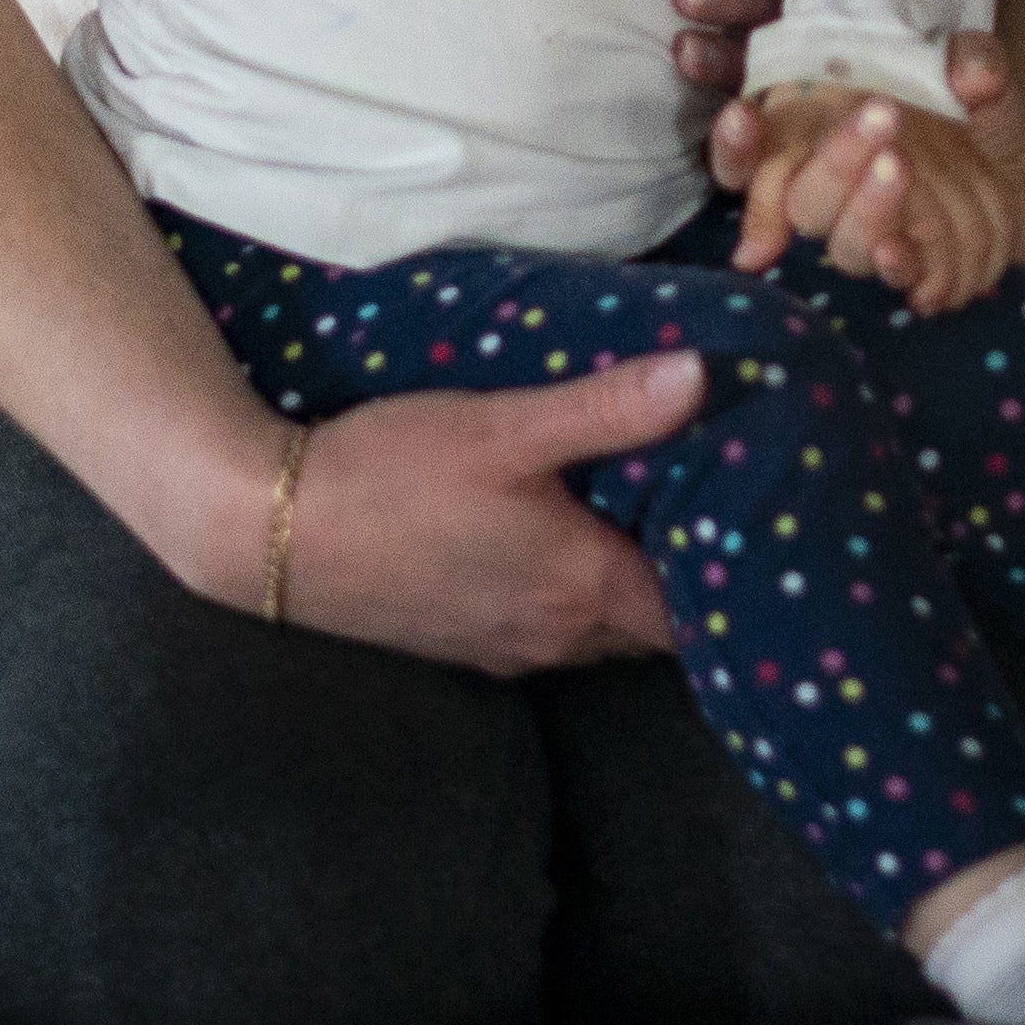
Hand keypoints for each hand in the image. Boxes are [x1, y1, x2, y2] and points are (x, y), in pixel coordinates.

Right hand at [252, 359, 700, 671]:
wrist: (267, 530)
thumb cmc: (391, 474)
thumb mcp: (504, 427)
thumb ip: (606, 408)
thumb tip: (704, 377)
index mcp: (584, 587)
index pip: (693, 612)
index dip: (729, 576)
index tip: (756, 526)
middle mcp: (555, 636)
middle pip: (651, 628)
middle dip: (687, 585)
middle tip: (713, 516)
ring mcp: (503, 648)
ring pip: (597, 634)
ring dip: (626, 593)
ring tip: (649, 527)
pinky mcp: (459, 644)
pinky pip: (546, 634)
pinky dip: (572, 602)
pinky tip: (562, 548)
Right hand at [671, 0, 1021, 137]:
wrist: (974, 188)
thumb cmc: (960, 105)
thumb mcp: (978, 79)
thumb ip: (976, 65)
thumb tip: (976, 74)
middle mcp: (803, 21)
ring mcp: (787, 79)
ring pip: (743, 57)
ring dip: (714, 54)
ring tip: (686, 50)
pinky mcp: (781, 141)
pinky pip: (751, 140)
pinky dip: (737, 139)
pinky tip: (732, 125)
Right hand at [733, 86, 1024, 309]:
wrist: (1022, 174)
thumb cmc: (975, 114)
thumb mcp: (979, 71)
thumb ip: (973, 60)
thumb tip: (970, 71)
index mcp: (826, 130)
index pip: (755, 151)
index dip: (737, 143)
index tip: (742, 116)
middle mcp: (836, 188)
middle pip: (805, 197)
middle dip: (837, 158)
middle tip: (883, 115)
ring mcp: (872, 232)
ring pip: (845, 242)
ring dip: (869, 210)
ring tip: (899, 167)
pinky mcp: (916, 264)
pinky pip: (897, 275)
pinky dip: (899, 266)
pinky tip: (901, 253)